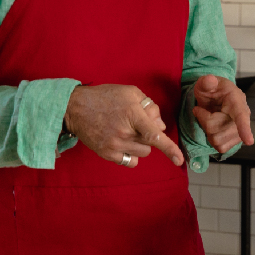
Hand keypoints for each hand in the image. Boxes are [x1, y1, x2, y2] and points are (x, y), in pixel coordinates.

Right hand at [64, 84, 185, 167]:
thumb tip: (160, 126)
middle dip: (148, 135)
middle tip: (136, 124)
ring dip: (140, 145)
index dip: (169, 148)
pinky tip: (123, 143)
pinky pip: (130, 161)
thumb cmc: (104, 97)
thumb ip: (149, 106)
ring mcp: (115, 145)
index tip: (180, 160)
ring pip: (142, 153)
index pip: (154, 135)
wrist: (75, 108)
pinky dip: (131, 155)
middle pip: (150, 144)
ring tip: (127, 132)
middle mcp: (124, 133)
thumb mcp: (130, 92)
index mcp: (132, 115)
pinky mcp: (107, 154)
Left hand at [188, 75, 253, 152]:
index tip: (249, 141)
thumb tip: (210, 79)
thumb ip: (206, 82)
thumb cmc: (212, 89)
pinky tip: (212, 128)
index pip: (241, 115)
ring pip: (218, 140)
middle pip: (220, 130)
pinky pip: (220, 147)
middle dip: (205, 121)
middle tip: (200, 110)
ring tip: (206, 118)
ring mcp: (240, 130)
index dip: (244, 128)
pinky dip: (211, 139)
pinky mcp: (234, 140)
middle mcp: (243, 116)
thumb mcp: (205, 82)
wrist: (215, 97)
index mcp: (237, 100)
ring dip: (207, 130)